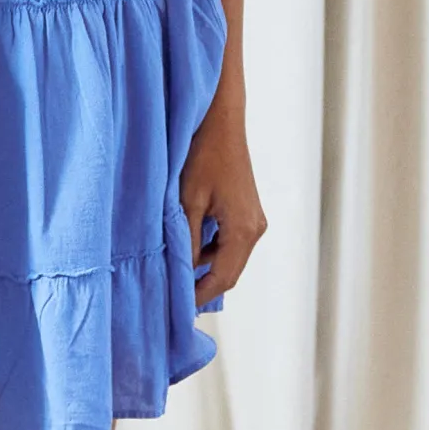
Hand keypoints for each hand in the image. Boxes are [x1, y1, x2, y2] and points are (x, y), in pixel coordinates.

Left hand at [179, 99, 264, 305]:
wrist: (220, 119)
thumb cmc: (203, 155)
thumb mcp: (187, 201)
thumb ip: (185, 241)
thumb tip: (179, 275)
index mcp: (243, 230)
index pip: (222, 279)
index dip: (199, 297)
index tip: (177, 309)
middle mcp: (255, 228)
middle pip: (229, 272)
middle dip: (203, 286)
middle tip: (174, 297)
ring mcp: (254, 219)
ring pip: (229, 257)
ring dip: (205, 267)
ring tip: (175, 272)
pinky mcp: (247, 209)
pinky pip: (229, 241)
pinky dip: (210, 249)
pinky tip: (187, 245)